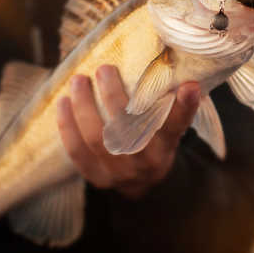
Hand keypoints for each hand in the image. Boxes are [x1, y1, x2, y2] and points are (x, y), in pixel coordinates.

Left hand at [56, 65, 199, 198]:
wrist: (143, 184)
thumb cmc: (154, 143)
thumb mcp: (168, 126)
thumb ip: (171, 104)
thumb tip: (181, 72)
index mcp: (167, 145)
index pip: (176, 124)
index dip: (184, 106)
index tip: (189, 86)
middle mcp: (146, 162)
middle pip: (128, 128)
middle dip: (113, 95)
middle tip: (104, 69)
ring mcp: (120, 173)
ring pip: (98, 138)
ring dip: (84, 105)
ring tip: (78, 80)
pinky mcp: (98, 178)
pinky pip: (77, 151)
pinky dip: (68, 125)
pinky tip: (63, 102)